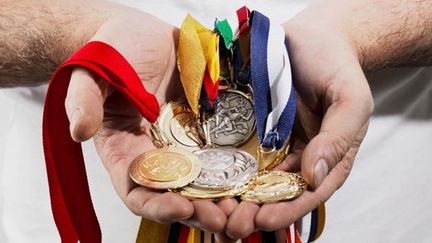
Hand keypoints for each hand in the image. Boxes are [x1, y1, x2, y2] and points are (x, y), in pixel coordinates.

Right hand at [64, 10, 225, 231]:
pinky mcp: (208, 127)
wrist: (143, 35)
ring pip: (206, 179)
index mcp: (126, 151)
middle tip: (223, 219)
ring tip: (246, 207)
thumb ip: (85, 101)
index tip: (181, 207)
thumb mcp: (93, 74)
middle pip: (178, 194)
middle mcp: (158, 153)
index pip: (137, 191)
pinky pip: (225, 151)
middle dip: (200, 210)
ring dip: (225, 197)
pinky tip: (257, 175)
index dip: (157, 205)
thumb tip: (80, 130)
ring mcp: (186, 142)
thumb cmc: (113, 53)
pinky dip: (239, 167)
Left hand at [223, 4, 373, 238]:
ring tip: (213, 210)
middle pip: (274, 192)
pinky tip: (205, 177)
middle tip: (230, 225)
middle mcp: (296, 157)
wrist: (313, 38)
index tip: (265, 221)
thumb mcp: (350, 101)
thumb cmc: (337, 68)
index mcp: (326, 159)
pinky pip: (235, 149)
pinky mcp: (249, 128)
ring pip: (251, 176)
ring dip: (233, 195)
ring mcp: (271, 144)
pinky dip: (222, 166)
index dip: (287, 210)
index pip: (308, 193)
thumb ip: (337, 138)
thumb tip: (316, 176)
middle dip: (253, 211)